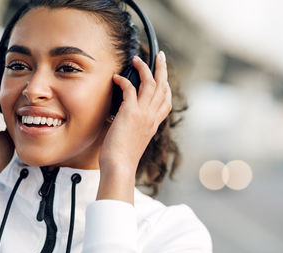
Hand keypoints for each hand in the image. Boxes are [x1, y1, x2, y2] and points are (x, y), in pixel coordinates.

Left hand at [97, 51, 171, 202]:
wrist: (119, 167)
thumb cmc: (122, 157)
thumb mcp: (133, 139)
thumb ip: (132, 126)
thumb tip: (120, 118)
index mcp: (154, 124)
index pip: (166, 101)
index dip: (165, 86)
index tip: (162, 76)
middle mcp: (152, 117)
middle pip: (163, 87)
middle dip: (162, 69)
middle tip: (160, 56)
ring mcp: (143, 114)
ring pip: (150, 83)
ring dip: (144, 68)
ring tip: (137, 59)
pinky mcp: (130, 113)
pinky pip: (130, 89)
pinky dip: (123, 80)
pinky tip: (116, 77)